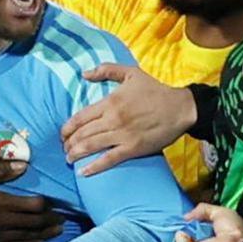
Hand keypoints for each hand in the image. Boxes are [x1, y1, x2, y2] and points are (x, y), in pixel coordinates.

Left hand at [60, 63, 196, 175]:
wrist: (180, 108)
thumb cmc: (155, 90)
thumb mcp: (131, 73)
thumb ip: (106, 70)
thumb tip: (85, 73)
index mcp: (110, 102)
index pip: (80, 117)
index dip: (67, 128)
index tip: (62, 134)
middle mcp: (113, 119)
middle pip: (82, 133)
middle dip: (69, 143)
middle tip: (64, 148)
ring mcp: (122, 135)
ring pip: (91, 146)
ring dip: (76, 154)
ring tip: (69, 159)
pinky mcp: (132, 148)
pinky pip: (109, 159)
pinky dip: (94, 167)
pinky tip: (83, 172)